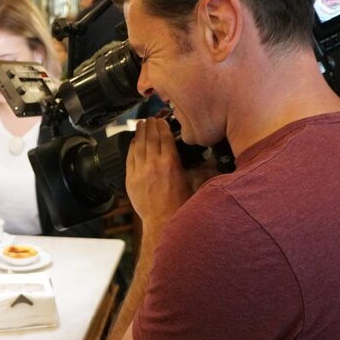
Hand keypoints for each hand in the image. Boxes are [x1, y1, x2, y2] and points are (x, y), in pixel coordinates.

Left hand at [126, 117, 192, 232]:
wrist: (162, 222)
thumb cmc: (180, 207)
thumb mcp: (194, 185)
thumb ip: (200, 170)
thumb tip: (209, 161)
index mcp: (171, 163)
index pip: (165, 137)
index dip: (163, 126)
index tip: (162, 120)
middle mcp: (154, 164)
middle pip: (150, 138)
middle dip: (150, 126)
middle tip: (150, 118)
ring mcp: (140, 171)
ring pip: (138, 146)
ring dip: (139, 133)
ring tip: (141, 125)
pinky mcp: (130, 180)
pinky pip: (129, 158)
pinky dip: (131, 147)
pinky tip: (133, 141)